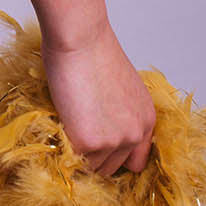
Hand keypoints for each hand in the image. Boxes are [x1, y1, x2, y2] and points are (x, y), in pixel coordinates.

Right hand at [41, 21, 155, 175]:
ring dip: (78, 152)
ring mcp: (113, 141)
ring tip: (67, 121)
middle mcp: (135, 134)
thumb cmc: (91, 49)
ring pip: (91, 167)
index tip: (98, 149)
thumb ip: (118, 112)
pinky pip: (72, 158)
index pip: (136, 161)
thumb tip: (99, 127)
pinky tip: (59, 120)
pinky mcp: (88, 143)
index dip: (114, 156)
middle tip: (76, 131)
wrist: (80, 37)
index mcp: (146, 120)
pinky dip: (63, 146)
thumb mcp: (120, 85)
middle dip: (94, 155)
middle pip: (112, 168)